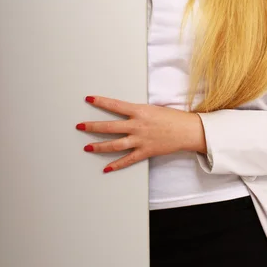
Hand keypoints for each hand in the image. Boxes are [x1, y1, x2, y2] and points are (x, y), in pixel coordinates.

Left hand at [76, 95, 205, 172]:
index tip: (89, 99)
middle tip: (80, 126)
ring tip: (87, 147)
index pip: (115, 106)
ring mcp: (140, 140)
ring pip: (115, 144)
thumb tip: (124, 113)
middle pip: (109, 127)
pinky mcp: (145, 152)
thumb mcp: (152, 109)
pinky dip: (116, 165)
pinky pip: (127, 160)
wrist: (186, 130)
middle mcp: (137, 125)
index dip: (101, 102)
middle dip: (92, 126)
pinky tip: (106, 168)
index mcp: (139, 111)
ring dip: (99, 146)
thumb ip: (137, 112)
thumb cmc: (172, 117)